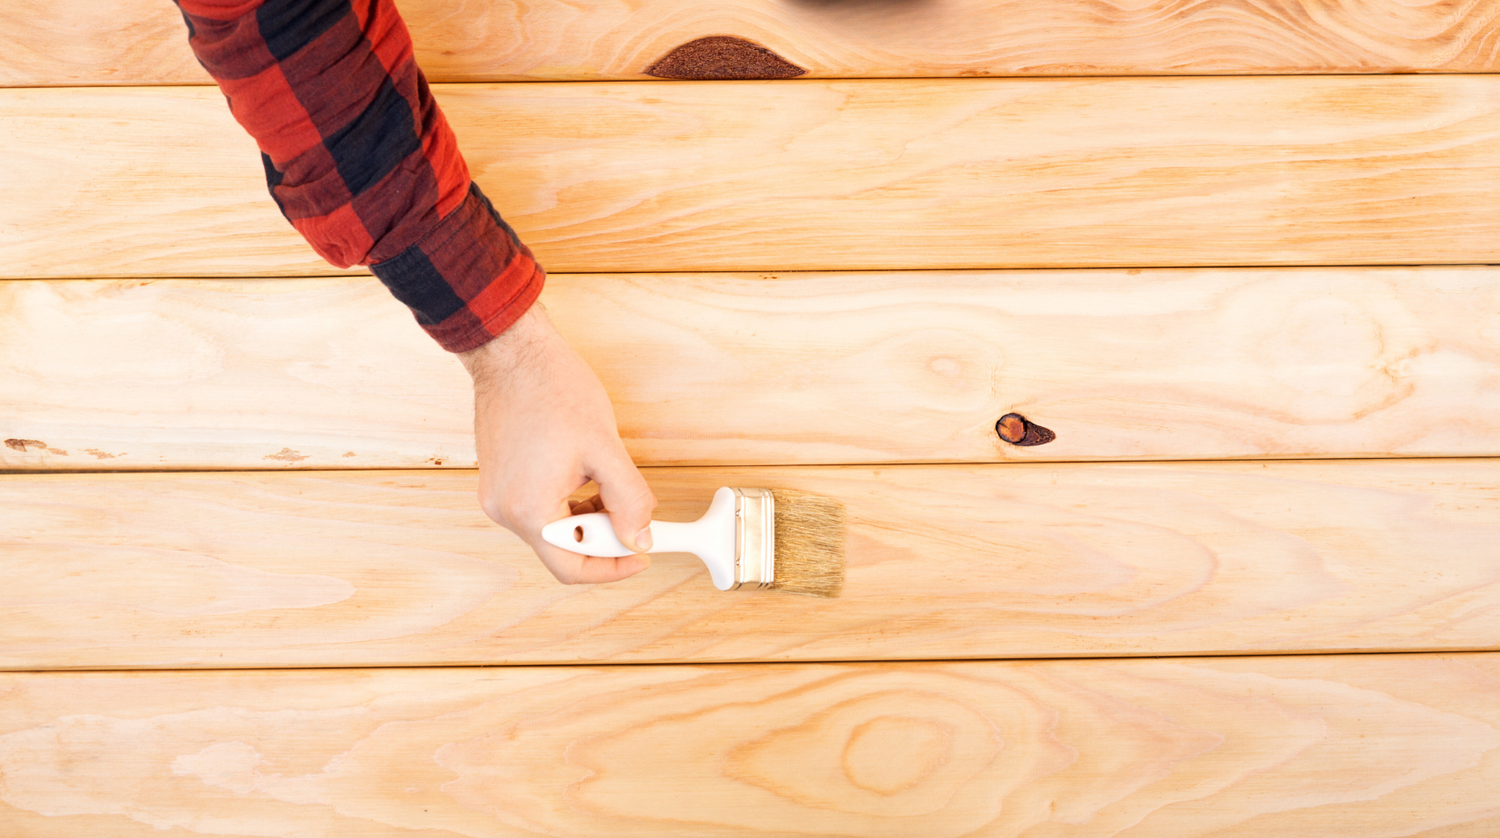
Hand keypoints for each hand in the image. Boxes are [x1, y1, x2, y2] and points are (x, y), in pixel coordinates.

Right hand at [459, 304, 655, 583]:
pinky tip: (586, 477)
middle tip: (635, 515)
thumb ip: (629, 500)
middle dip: (604, 537)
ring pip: (552, 528)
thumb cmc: (552, 389)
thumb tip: (641, 537)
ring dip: (587, 518)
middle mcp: (505, 510)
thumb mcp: (605, 449)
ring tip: (611, 487)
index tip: (641, 555)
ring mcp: (497, 495)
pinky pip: (538, 508)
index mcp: (529, 510)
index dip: (613, 567)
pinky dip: (567, 503)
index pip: (572, 567)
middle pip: (562, 550)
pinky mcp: (498, 479)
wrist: (513, 351)